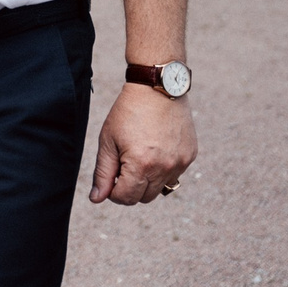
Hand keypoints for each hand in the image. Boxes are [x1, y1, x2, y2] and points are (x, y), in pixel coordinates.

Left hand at [90, 84, 196, 204]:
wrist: (156, 87)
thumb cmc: (127, 112)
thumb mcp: (107, 140)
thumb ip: (103, 173)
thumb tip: (97, 199)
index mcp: (141, 164)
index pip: (126, 198)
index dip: (114, 191)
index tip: (111, 176)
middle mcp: (164, 168)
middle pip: (144, 198)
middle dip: (131, 187)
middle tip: (124, 164)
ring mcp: (180, 163)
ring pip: (161, 189)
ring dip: (148, 180)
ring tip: (140, 155)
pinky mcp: (190, 156)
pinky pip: (174, 175)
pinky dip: (163, 169)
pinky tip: (156, 148)